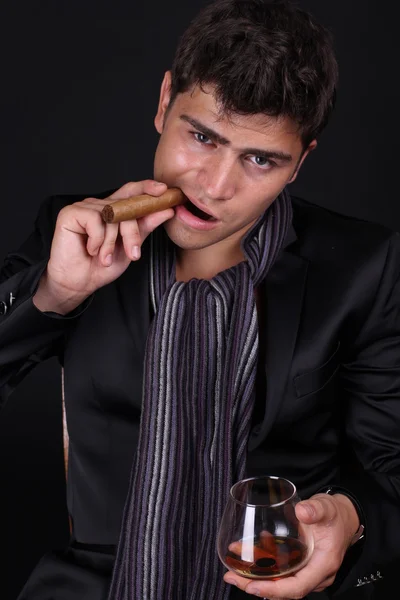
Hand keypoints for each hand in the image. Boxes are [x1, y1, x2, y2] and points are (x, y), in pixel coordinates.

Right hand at [33, 180, 173, 313]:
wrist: (79, 284)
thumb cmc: (102, 266)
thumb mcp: (131, 246)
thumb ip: (145, 227)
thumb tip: (167, 210)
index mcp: (113, 210)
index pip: (131, 191)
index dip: (146, 187)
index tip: (162, 190)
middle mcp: (99, 205)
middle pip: (125, 207)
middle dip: (132, 233)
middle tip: (133, 254)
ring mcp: (84, 207)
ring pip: (110, 215)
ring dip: (111, 242)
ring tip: (105, 258)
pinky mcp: (70, 213)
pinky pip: (94, 220)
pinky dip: (97, 240)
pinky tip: (90, 250)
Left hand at [223, 493, 358, 598]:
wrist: (343, 517)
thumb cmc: (335, 515)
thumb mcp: (327, 508)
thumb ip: (315, 509)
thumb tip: (302, 511)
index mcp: (322, 565)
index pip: (296, 587)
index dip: (274, 590)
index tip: (252, 587)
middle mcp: (314, 574)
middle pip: (284, 589)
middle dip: (256, 585)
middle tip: (231, 577)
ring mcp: (306, 571)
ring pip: (279, 580)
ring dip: (256, 575)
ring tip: (233, 567)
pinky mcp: (299, 565)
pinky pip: (280, 570)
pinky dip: (263, 564)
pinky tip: (248, 551)